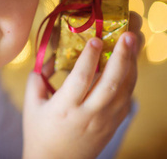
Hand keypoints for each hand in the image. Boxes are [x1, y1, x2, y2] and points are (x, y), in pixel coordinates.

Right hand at [22, 0, 141, 158]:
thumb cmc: (39, 132)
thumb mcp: (32, 104)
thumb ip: (37, 78)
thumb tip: (49, 57)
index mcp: (64, 109)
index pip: (80, 79)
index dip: (89, 57)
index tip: (95, 39)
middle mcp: (88, 115)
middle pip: (110, 83)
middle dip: (121, 56)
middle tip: (127, 34)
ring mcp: (104, 121)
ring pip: (124, 90)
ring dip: (131, 64)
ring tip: (134, 41)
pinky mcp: (113, 124)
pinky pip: (126, 98)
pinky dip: (131, 79)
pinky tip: (131, 63)